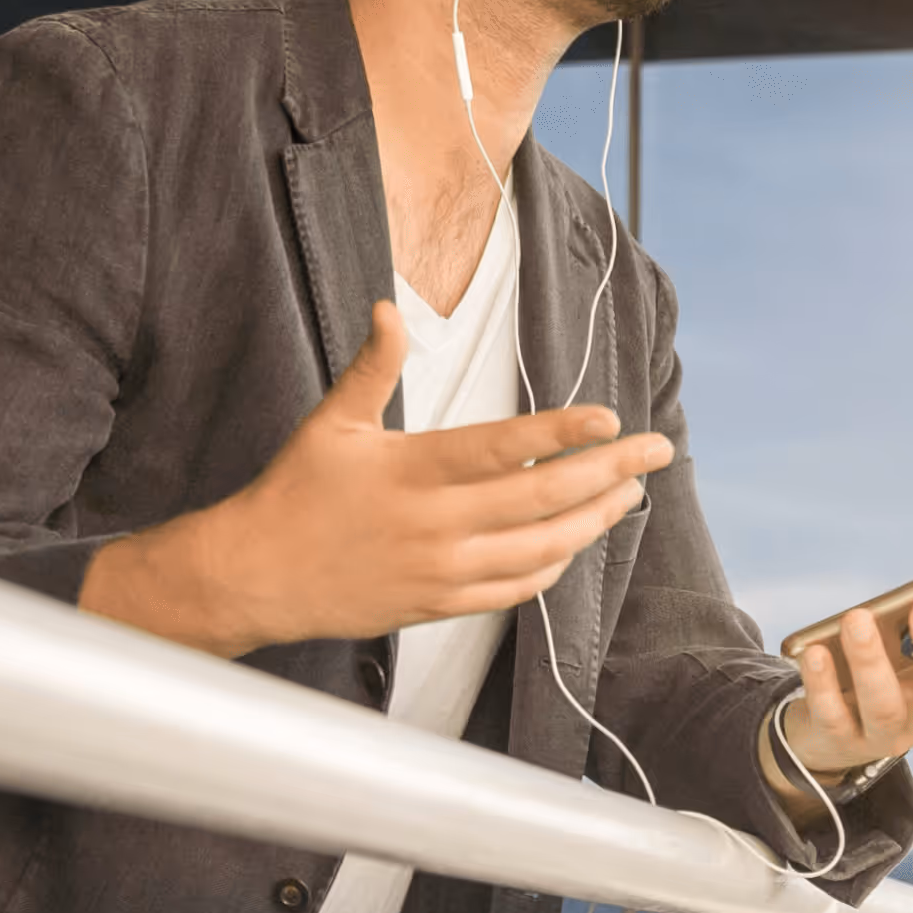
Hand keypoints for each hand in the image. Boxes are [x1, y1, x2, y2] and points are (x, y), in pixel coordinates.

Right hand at [79, 301, 674, 658]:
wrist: (255, 576)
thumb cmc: (293, 493)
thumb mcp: (330, 422)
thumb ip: (372, 366)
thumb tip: (389, 307)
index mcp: (411, 469)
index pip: (505, 449)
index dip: (563, 435)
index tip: (611, 418)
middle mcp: (433, 523)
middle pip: (543, 501)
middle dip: (609, 474)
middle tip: (657, 453)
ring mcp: (439, 570)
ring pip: (540, 550)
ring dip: (593, 522)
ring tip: (628, 496)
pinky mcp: (436, 605)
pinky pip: (512, 591)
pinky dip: (550, 569)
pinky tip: (572, 547)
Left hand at [777, 584, 912, 781]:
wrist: (821, 736)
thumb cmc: (877, 674)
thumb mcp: (904, 649)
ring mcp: (886, 734)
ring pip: (886, 706)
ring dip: (871, 660)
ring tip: (857, 618)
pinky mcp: (838, 740)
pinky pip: (832, 715)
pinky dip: (822, 683)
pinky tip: (814, 652)